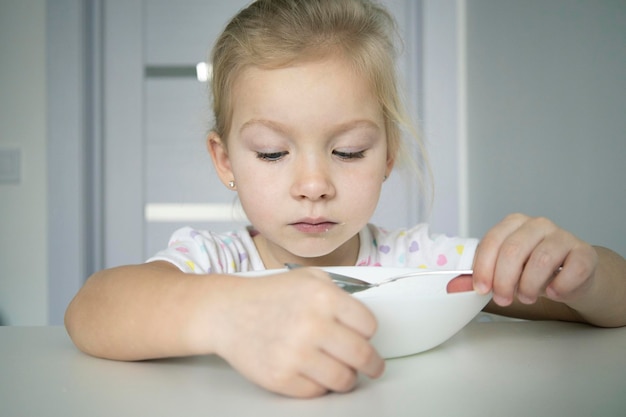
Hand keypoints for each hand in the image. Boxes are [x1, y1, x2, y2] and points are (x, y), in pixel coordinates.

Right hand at [209, 268, 383, 397]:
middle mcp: (312, 324)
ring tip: (341, 370)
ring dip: (347, 377)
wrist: (227, 313)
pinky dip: (319, 385)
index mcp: (323, 296)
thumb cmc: (268, 296)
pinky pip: (317, 392)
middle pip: (362, 355)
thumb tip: (362, 320)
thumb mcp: (308, 278)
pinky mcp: (281, 377)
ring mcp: (296, 353)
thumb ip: (339, 292)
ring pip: (344, 379)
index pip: (368, 326)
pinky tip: (312, 371)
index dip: (367, 333)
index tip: (364, 337)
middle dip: (372, 364)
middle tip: (373, 367)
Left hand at [472, 213, 597, 305]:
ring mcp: (563, 236)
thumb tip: (454, 286)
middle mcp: (538, 225)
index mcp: (513, 224)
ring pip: (542, 259)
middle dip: (503, 280)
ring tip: (526, 297)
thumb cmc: (533, 271)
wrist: (572, 277)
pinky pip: (572, 270)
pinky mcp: (585, 253)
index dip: (483, 266)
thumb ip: (481, 277)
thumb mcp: (504, 273)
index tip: (481, 288)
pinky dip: (560, 287)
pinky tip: (553, 293)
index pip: (492, 240)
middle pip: (514, 250)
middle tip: (502, 299)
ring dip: (529, 286)